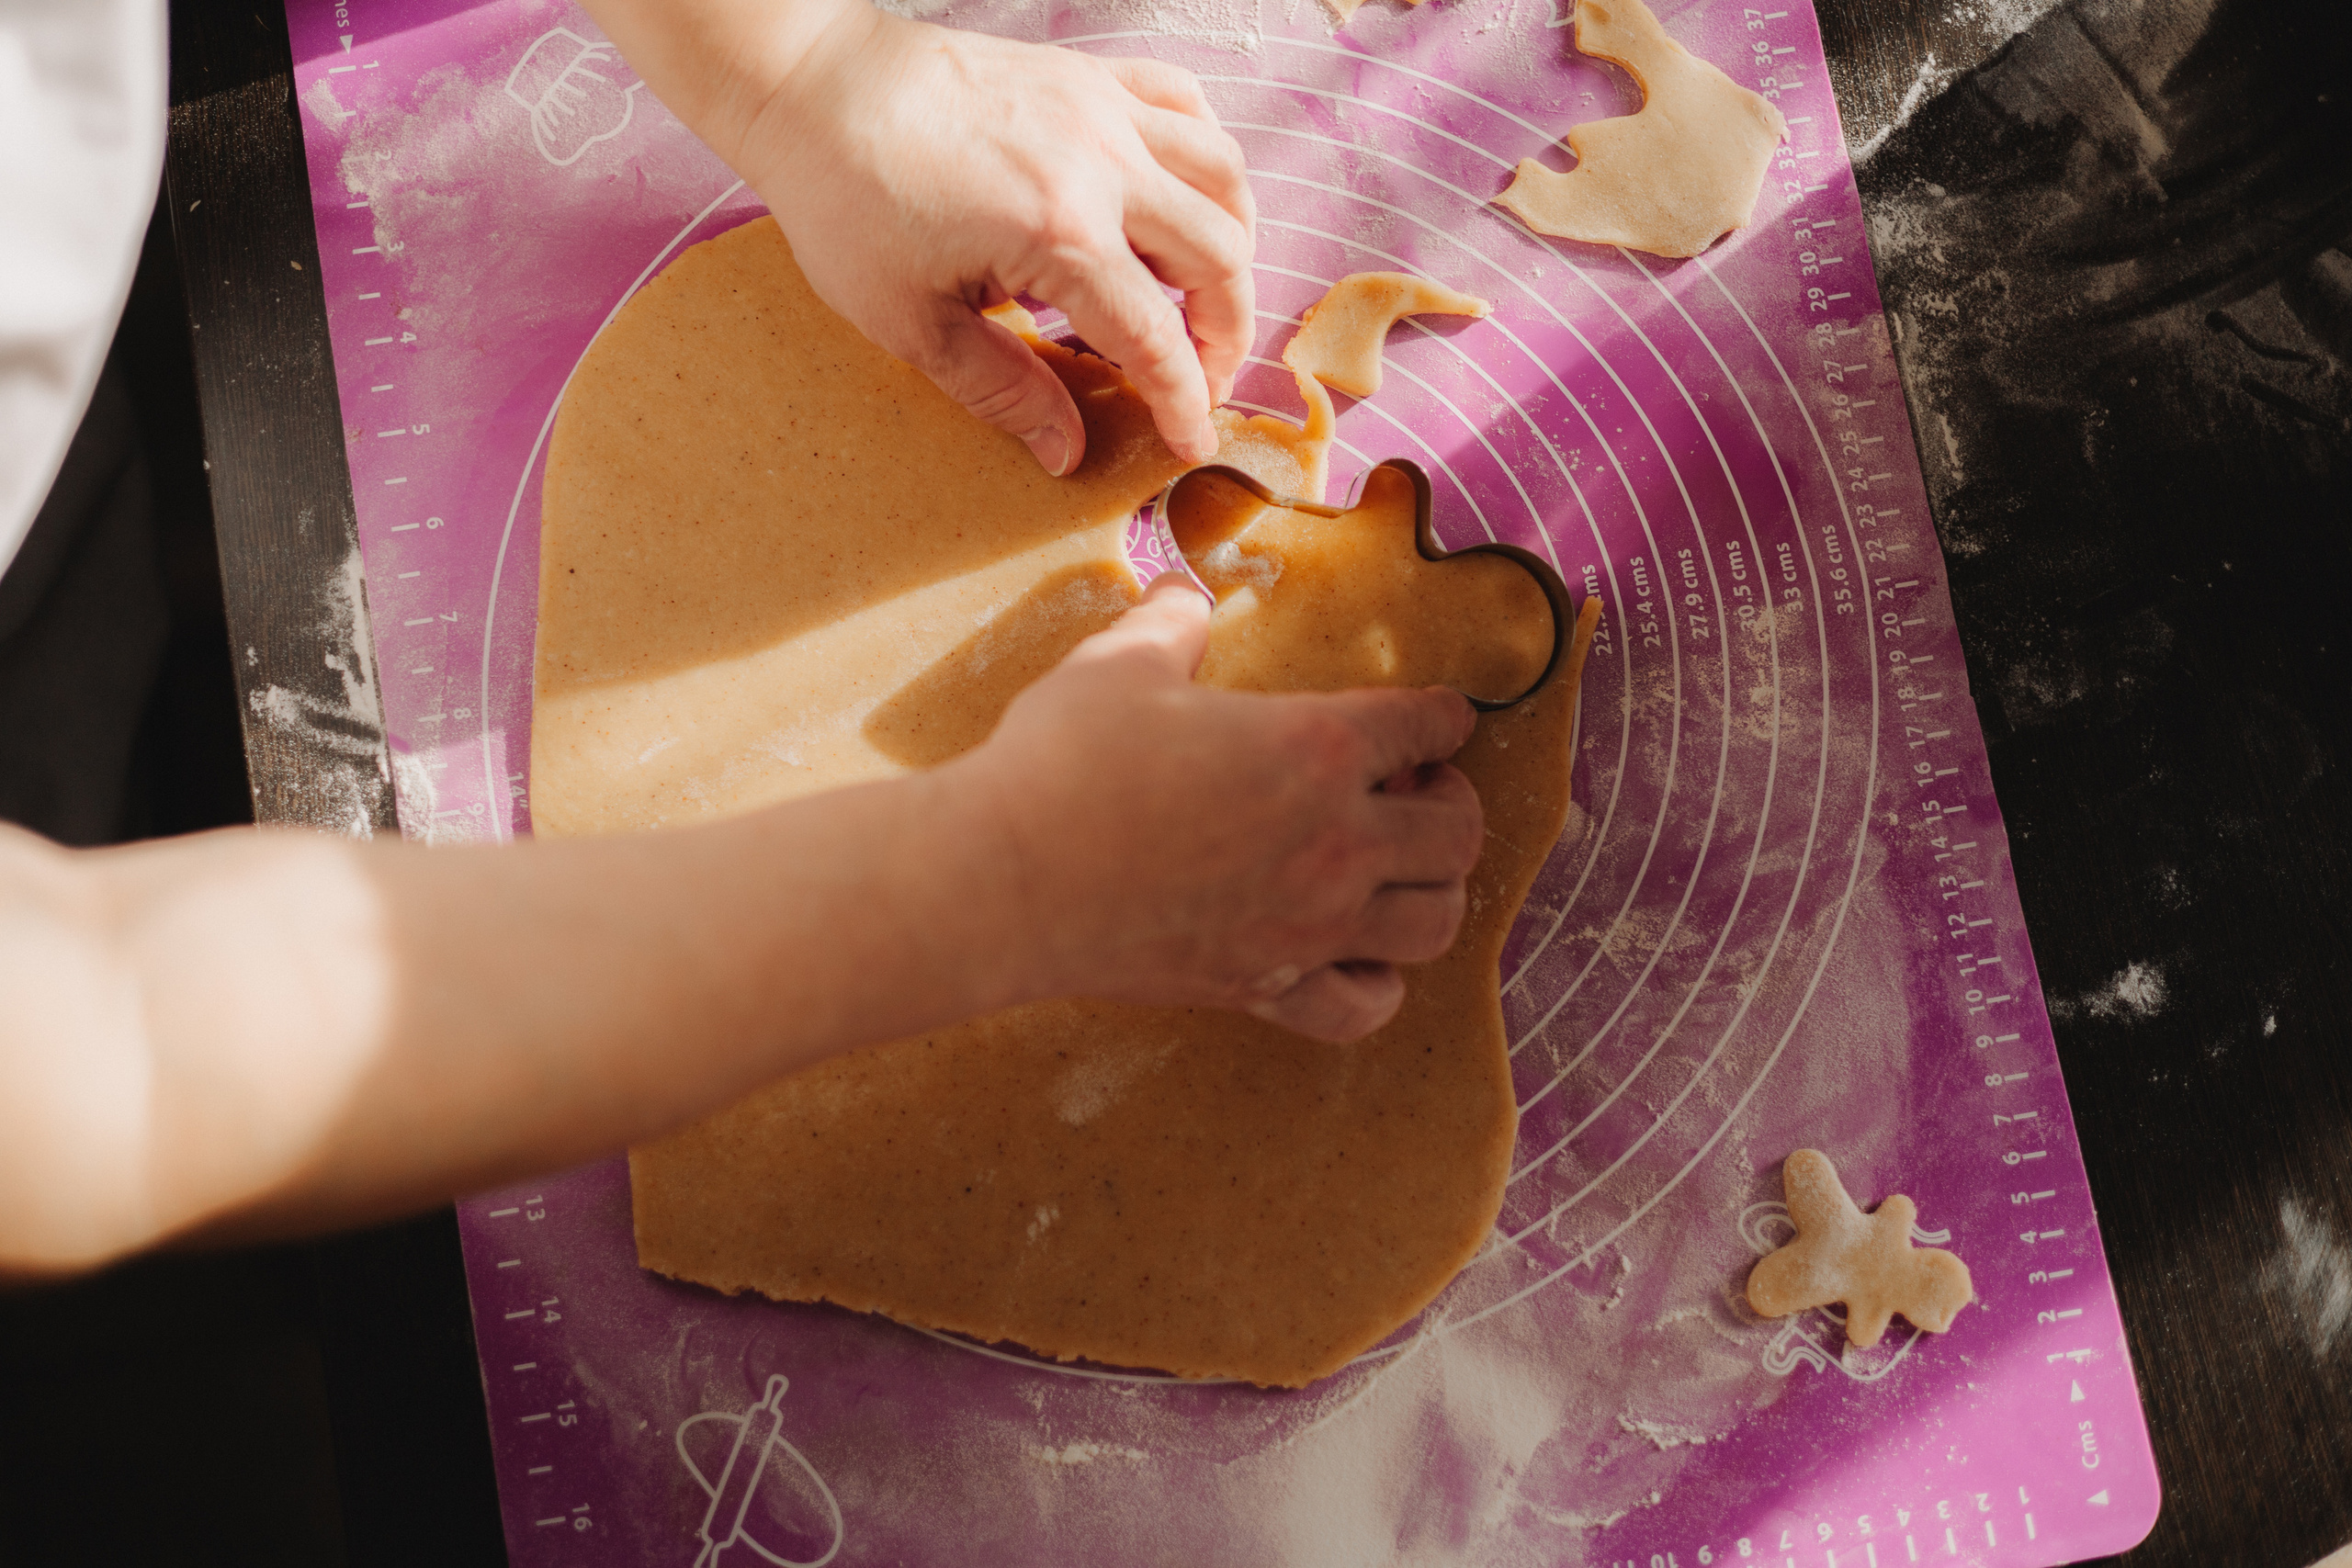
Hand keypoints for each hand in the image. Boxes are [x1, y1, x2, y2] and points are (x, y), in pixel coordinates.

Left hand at [715, 6, 1251, 474]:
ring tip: (1205, 294)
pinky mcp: (1089, 73)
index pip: (1156, 339)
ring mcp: (1103, 108)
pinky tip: (1181, 198)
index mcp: (1060, 234)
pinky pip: (1187, 105)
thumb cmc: (845, 202)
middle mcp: (1102, 164)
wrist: (812, 88)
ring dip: (1231, 245)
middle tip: (1201, 378)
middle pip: (1220, 258)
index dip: (1185, 402)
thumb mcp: (912, 322)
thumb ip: (1003, 390)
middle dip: (1226, 334)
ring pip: (1223, 177)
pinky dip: (1204, 157)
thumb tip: (1067, 452)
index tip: (1191, 443)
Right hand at [951, 580, 1484, 1041]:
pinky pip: (1362, 1007)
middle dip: (1453, 806)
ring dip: (1433, 894)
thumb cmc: (1063, 762)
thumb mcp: (1121, 662)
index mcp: (1319, 745)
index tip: (1441, 717)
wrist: (1005, 878)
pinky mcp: (1265, 984)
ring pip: (1434, 924)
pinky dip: (1376, 987)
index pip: (1426, 725)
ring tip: (1401, 873)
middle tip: (1418, 793)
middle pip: (1459, 835)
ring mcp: (1308, 923)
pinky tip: (1356, 960)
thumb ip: (1171, 625)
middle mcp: (1336, 840)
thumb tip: (1182, 594)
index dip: (1444, 715)